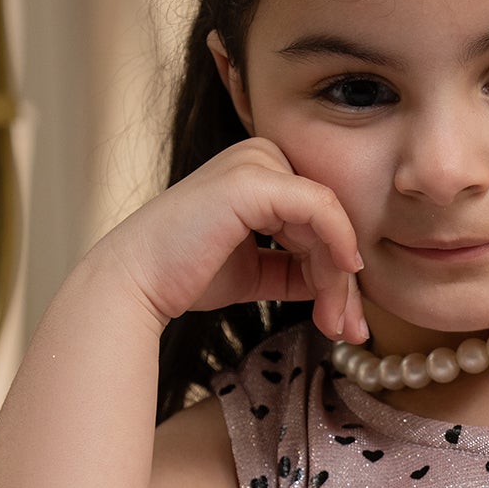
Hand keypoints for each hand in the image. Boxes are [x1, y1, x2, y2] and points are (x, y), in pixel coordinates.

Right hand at [85, 136, 369, 341]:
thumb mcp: (256, 271)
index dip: (339, 272)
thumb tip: (342, 284)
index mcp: (260, 171)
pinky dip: (339, 244)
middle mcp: (261, 156)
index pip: (319, 220)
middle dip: (344, 282)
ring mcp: (256, 162)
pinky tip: (344, 279)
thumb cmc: (186, 276)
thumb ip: (296, 269)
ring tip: (338, 326)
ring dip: (340, 281)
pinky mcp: (253, 180)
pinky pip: (320, 208)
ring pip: (329, 221)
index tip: (347, 321)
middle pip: (329, 221)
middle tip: (351, 331)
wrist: (137, 284)